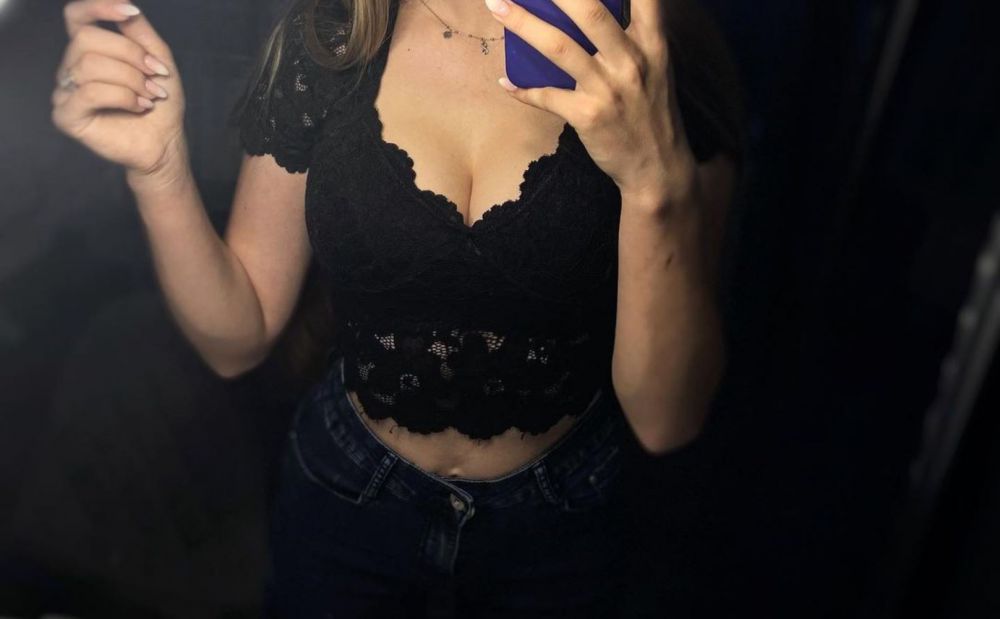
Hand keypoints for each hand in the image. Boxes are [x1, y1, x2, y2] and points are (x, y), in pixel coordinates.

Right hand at [52, 1, 188, 182]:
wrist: (166, 141)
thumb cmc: (160, 103)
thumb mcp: (157, 59)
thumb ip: (138, 31)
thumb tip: (124, 3)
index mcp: (90, 51)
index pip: (76, 17)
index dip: (97, 8)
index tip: (128, 12)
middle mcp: (72, 68)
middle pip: (87, 39)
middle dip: (130, 55)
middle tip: (155, 75)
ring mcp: (66, 91)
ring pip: (90, 65)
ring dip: (132, 79)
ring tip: (151, 95)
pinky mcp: (67, 116)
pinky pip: (90, 92)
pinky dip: (123, 97)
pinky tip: (140, 106)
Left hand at [484, 0, 696, 208]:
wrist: (657, 168)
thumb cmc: (650, 113)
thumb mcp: (655, 68)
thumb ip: (632, 37)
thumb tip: (586, 12)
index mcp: (651, 44)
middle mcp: (631, 61)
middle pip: (590, 11)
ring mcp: (608, 89)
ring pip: (559, 47)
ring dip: (523, 23)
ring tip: (497, 5)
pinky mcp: (588, 116)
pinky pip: (547, 96)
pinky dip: (522, 88)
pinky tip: (506, 81)